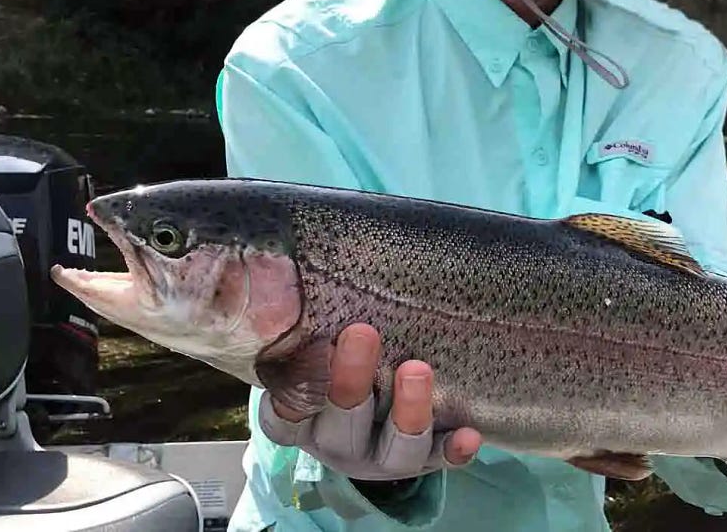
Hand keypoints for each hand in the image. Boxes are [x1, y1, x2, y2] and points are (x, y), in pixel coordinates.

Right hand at [257, 323, 482, 480]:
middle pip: (341, 423)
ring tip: (418, 370)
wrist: (371, 409)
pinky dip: (453, 449)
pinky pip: (439, 458)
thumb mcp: (304, 339)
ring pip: (393, 448)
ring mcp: (379, 455)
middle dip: (350, 381)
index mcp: (300, 417)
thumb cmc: (332, 352)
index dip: (292, 395)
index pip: (285, 417)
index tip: (309, 352)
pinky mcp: (420, 458)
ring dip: (408, 412)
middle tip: (362, 332)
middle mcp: (337, 440)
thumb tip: (257, 268)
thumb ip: (285, 312)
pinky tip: (469, 435)